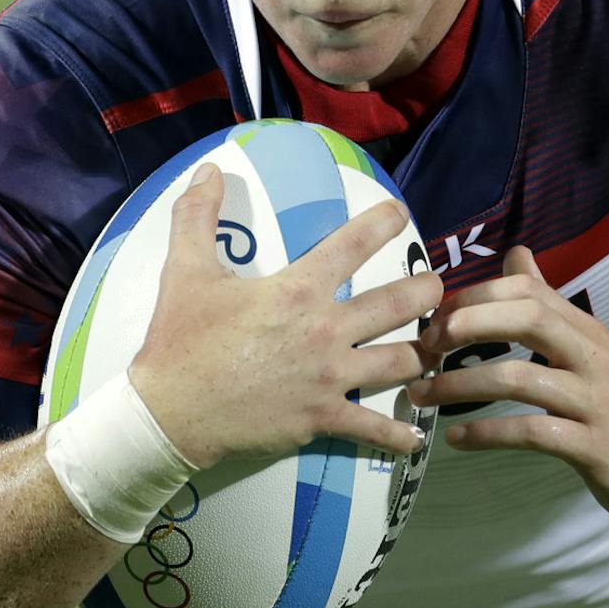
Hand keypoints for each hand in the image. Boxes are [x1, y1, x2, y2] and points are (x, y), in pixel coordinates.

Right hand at [129, 163, 440, 467]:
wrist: (172, 413)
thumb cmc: (181, 341)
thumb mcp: (186, 271)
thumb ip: (198, 216)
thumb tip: (209, 170)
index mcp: (298, 290)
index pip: (353, 245)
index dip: (383, 222)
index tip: (400, 212)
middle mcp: (324, 330)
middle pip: (397, 304)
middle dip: (426, 291)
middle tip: (436, 287)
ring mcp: (330, 377)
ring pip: (400, 362)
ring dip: (424, 354)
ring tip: (436, 348)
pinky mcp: (323, 418)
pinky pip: (372, 428)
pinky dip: (398, 435)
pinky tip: (416, 437)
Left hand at [407, 247, 608, 522]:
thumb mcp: (588, 345)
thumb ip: (548, 302)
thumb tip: (516, 253)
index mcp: (585, 330)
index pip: (529, 292)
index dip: (478, 295)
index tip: (436, 315)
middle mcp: (591, 357)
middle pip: (529, 319)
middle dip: (470, 324)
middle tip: (425, 344)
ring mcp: (594, 401)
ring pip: (521, 379)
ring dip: (462, 385)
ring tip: (423, 394)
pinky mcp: (594, 446)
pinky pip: (532, 433)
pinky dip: (488, 434)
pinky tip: (456, 441)